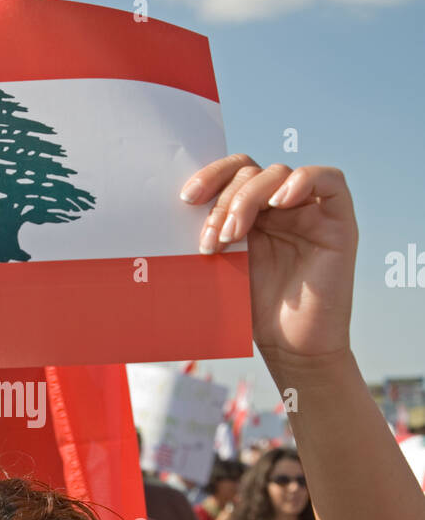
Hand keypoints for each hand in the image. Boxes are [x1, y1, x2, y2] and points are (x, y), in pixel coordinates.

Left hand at [181, 158, 356, 365]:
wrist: (290, 348)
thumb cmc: (255, 311)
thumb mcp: (224, 263)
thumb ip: (212, 231)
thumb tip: (180, 205)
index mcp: (253, 211)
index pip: (234, 171)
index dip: (211, 176)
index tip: (187, 199)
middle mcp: (282, 206)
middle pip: (251, 172)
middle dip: (224, 202)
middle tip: (211, 240)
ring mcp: (310, 211)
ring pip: (279, 173)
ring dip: (248, 199)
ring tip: (232, 236)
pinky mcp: (339, 222)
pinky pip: (330, 180)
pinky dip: (302, 181)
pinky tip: (279, 202)